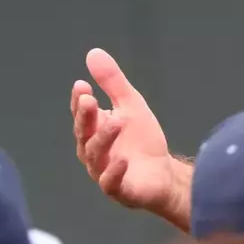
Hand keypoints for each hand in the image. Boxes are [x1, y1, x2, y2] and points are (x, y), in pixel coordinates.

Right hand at [71, 48, 181, 216]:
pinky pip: (111, 183)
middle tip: (90, 100)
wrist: (163, 174)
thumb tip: (93, 52)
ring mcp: (103, 172)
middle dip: (86, 117)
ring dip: (104, 138)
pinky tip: (123, 159)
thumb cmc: (141, 141)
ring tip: (117, 121)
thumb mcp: (130, 105)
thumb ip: (113, 83)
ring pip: (96, 156)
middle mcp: (92, 152)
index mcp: (93, 131)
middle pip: (84, 134)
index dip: (80, 102)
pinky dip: (115, 172)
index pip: (82, 115)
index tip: (82, 86)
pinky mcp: (119, 190)